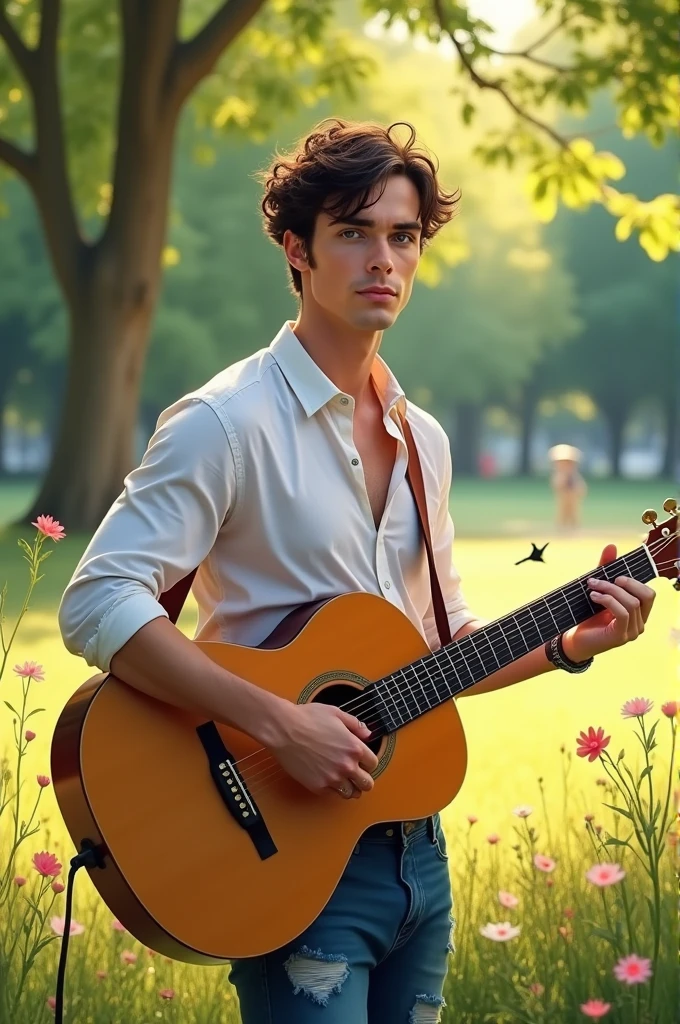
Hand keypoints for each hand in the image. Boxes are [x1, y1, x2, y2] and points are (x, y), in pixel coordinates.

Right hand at [266, 700, 378, 799]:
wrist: (284, 729)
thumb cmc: (307, 718)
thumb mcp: (336, 714)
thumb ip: (355, 725)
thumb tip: (367, 734)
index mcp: (354, 747)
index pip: (373, 764)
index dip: (368, 762)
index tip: (362, 761)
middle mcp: (346, 765)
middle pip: (367, 784)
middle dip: (364, 779)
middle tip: (357, 775)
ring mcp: (332, 778)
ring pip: (352, 794)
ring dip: (351, 787)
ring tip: (344, 780)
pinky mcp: (318, 786)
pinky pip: (334, 795)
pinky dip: (334, 790)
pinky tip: (330, 780)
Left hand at [562, 543, 655, 662]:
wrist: (572, 639)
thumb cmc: (587, 615)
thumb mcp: (599, 589)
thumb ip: (605, 570)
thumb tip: (612, 546)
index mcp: (638, 613)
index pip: (649, 594)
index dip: (635, 581)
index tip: (614, 575)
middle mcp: (640, 623)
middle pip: (644, 596)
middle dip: (624, 583)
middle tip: (601, 580)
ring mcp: (632, 632)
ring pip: (631, 603)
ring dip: (610, 590)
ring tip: (592, 588)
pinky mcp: (621, 636)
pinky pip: (622, 613)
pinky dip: (608, 600)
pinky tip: (594, 596)